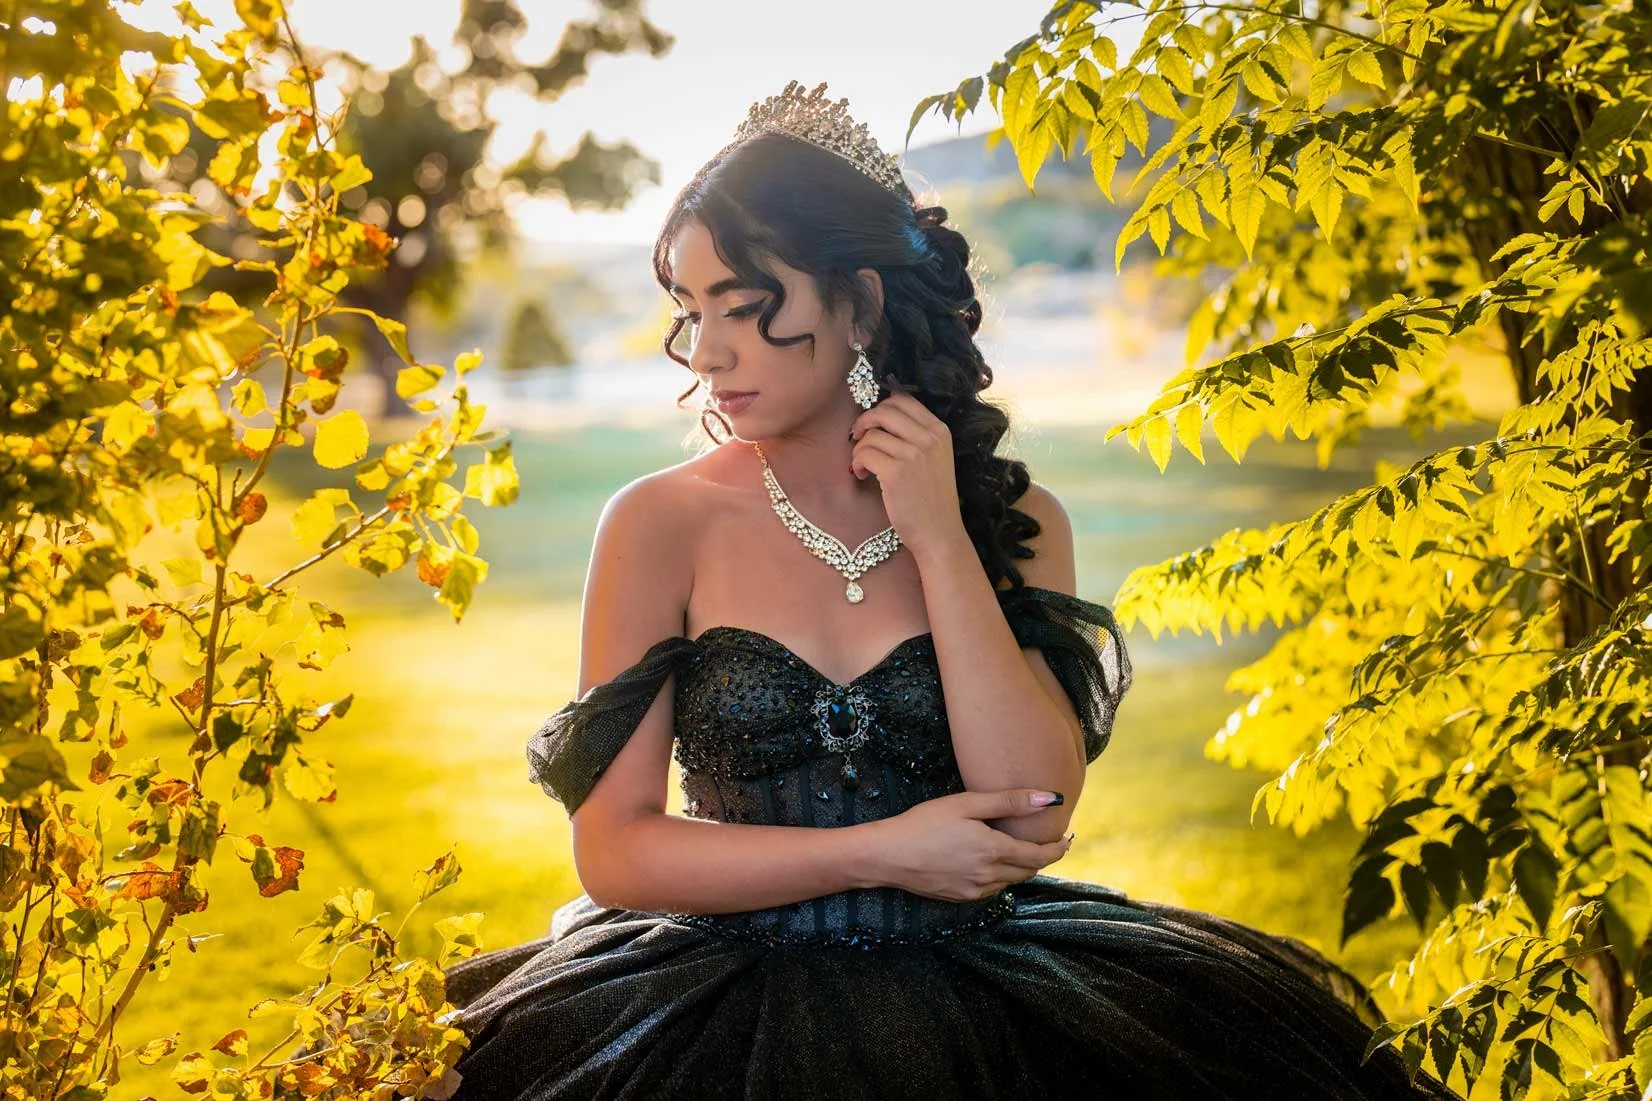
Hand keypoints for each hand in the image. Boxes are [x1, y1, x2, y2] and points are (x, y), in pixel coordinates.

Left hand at [849, 385, 964, 560]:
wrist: (940, 533)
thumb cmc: (932, 499)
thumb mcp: (936, 459)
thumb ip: (916, 436)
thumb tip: (879, 417)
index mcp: (940, 431)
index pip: (903, 401)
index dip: (880, 408)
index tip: (872, 424)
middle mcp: (929, 439)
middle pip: (884, 411)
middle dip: (864, 422)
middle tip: (857, 438)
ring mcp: (913, 455)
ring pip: (871, 434)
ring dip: (859, 448)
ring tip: (862, 466)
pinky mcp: (896, 473)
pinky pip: (864, 454)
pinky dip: (856, 463)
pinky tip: (860, 475)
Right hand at [864, 789, 1073, 901]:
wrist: (887, 856)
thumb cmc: (923, 823)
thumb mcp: (966, 804)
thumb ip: (1010, 801)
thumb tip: (1050, 799)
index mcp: (993, 852)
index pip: (1040, 856)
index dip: (1058, 848)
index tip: (1068, 838)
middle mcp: (989, 877)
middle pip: (1028, 871)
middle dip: (1043, 858)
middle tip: (1050, 841)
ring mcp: (974, 891)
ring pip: (1010, 882)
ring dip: (1021, 867)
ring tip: (1021, 848)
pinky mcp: (960, 898)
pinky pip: (991, 889)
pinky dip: (1000, 876)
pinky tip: (991, 861)